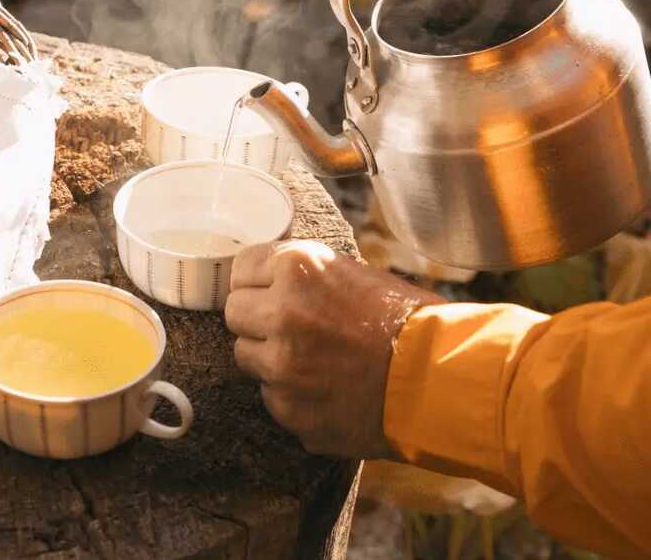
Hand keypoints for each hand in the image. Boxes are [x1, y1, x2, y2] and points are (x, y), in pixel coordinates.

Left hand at [225, 240, 445, 457]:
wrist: (443, 381)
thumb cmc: (408, 321)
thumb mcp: (353, 272)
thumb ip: (303, 273)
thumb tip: (264, 277)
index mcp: (298, 269)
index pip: (240, 269)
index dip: (256, 281)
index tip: (268, 290)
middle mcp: (281, 314)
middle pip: (234, 312)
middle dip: (256, 318)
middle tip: (290, 327)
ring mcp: (282, 366)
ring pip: (246, 356)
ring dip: (270, 357)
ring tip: (313, 359)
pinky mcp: (290, 409)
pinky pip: (271, 396)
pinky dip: (291, 394)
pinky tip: (325, 388)